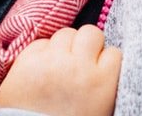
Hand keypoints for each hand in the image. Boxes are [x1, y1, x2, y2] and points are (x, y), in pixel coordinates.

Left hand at [0, 25, 121, 115]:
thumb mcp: (101, 108)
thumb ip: (106, 83)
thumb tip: (105, 63)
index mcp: (102, 83)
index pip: (114, 53)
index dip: (105, 60)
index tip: (99, 68)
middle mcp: (78, 67)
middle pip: (91, 33)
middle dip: (87, 44)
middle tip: (80, 59)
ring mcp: (51, 61)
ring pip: (65, 33)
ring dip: (65, 46)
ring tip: (60, 65)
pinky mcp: (27, 61)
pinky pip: (41, 43)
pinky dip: (43, 53)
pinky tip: (42, 69)